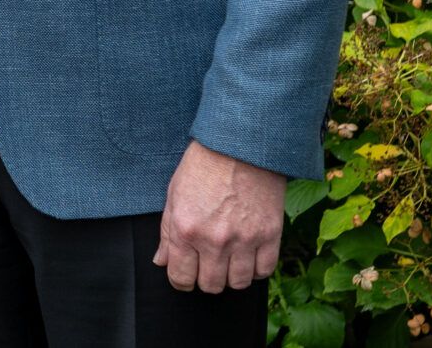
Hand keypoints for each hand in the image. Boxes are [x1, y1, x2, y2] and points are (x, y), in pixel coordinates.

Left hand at [154, 140, 285, 292]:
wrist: (240, 145)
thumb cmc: (203, 166)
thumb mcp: (174, 194)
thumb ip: (166, 233)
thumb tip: (161, 262)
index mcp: (185, 228)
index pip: (181, 277)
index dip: (181, 280)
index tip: (185, 273)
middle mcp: (214, 240)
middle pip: (210, 285)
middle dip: (205, 279)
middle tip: (207, 264)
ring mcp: (244, 240)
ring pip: (238, 283)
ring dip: (231, 276)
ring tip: (228, 259)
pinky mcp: (270, 235)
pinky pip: (264, 271)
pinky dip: (256, 269)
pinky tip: (248, 255)